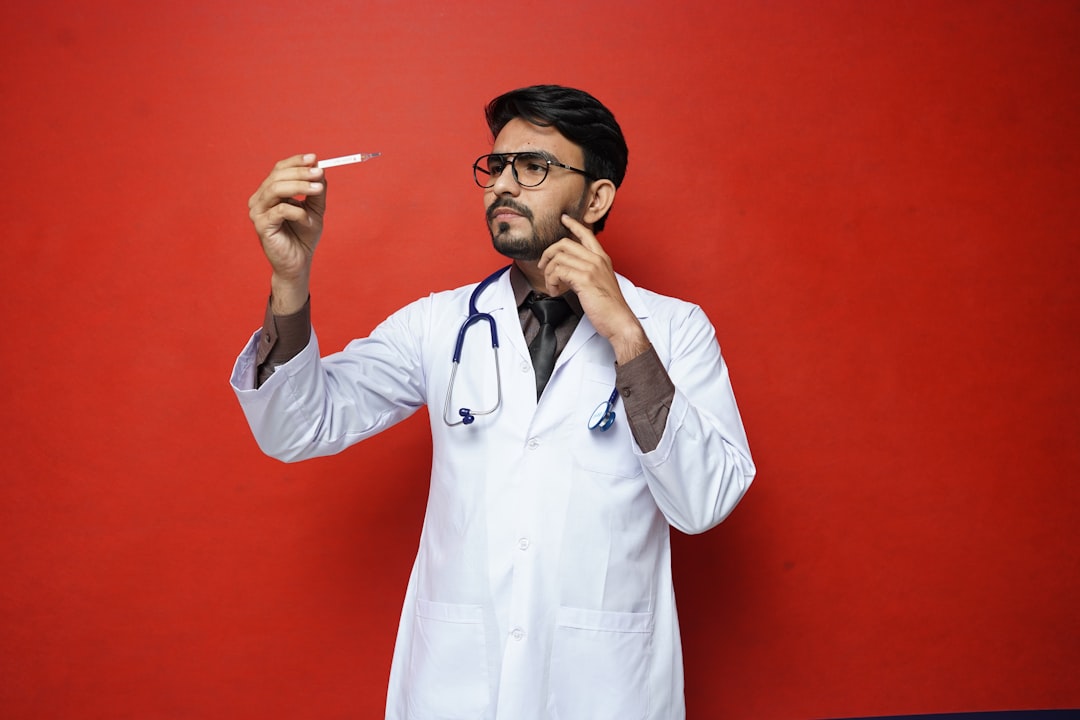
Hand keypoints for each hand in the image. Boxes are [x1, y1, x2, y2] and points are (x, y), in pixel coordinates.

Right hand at [247, 154, 325, 313]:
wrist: (299, 263)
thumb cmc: (304, 236)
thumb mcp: (315, 209)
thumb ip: (316, 190)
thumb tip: (320, 167)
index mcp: (270, 192)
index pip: (279, 169)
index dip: (296, 162)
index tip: (315, 158)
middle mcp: (260, 199)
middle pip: (276, 176)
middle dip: (300, 172)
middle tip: (319, 173)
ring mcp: (258, 212)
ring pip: (275, 189)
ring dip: (300, 186)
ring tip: (318, 189)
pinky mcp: (262, 226)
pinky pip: (280, 210)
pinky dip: (298, 212)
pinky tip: (308, 219)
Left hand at [537, 215, 650, 363]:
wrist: (619, 320)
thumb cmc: (609, 306)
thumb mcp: (599, 283)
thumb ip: (585, 272)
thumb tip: (566, 271)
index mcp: (602, 258)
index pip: (586, 234)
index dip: (573, 224)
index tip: (564, 219)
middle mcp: (597, 259)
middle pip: (564, 244)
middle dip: (548, 254)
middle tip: (543, 267)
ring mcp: (591, 268)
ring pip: (558, 259)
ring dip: (548, 274)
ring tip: (552, 287)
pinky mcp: (585, 279)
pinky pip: (558, 272)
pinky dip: (551, 282)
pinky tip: (555, 291)